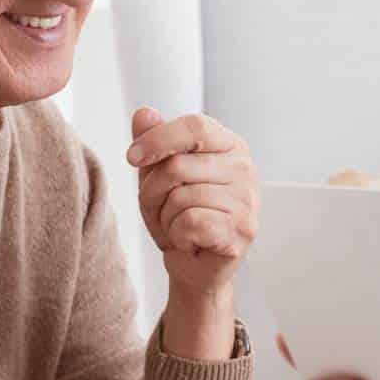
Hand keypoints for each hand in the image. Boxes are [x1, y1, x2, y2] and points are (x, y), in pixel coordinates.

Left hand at [129, 107, 258, 297]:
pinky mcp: (242, 230)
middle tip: (163, 210)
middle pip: (178, 166)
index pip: (195, 126)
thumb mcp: (159, 176)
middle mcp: (245, 169)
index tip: (132, 157)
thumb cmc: (180, 216)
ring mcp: (247, 200)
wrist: (195, 266)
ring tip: (178, 227)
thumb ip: (153, 142)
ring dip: (166, 218)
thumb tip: (144, 113)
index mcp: (230, 146)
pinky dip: (178, 235)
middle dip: (154, 192)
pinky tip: (190, 241)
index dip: (158, 139)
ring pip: (181, 197)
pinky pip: (190, 222)